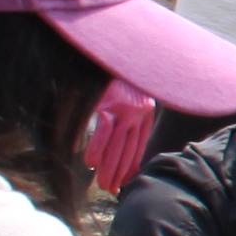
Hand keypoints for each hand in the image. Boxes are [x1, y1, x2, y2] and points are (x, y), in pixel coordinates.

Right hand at [84, 81, 157, 198]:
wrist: (117, 45)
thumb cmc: (120, 70)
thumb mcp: (134, 91)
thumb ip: (131, 114)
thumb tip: (118, 137)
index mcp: (145, 110)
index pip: (138, 145)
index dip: (131, 165)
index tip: (125, 182)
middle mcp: (137, 111)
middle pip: (127, 149)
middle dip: (119, 172)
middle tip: (111, 190)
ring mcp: (123, 107)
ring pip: (116, 144)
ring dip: (108, 167)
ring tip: (103, 185)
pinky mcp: (108, 102)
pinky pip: (102, 130)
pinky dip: (96, 147)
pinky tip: (90, 162)